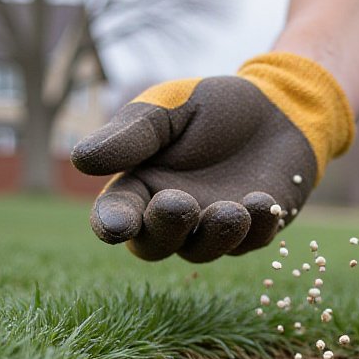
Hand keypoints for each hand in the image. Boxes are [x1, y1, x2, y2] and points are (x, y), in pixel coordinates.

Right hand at [70, 53, 351, 261]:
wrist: (277, 107)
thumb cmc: (214, 107)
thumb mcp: (168, 109)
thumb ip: (131, 135)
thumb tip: (80, 160)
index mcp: (141, 185)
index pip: (116, 214)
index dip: (112, 223)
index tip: (116, 227)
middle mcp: (172, 215)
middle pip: (154, 245)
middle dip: (165, 230)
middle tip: (180, 204)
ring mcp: (212, 228)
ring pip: (202, 251)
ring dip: (215, 234)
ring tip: (232, 208)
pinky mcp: (254, 231)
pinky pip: (251, 243)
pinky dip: (257, 228)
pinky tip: (263, 202)